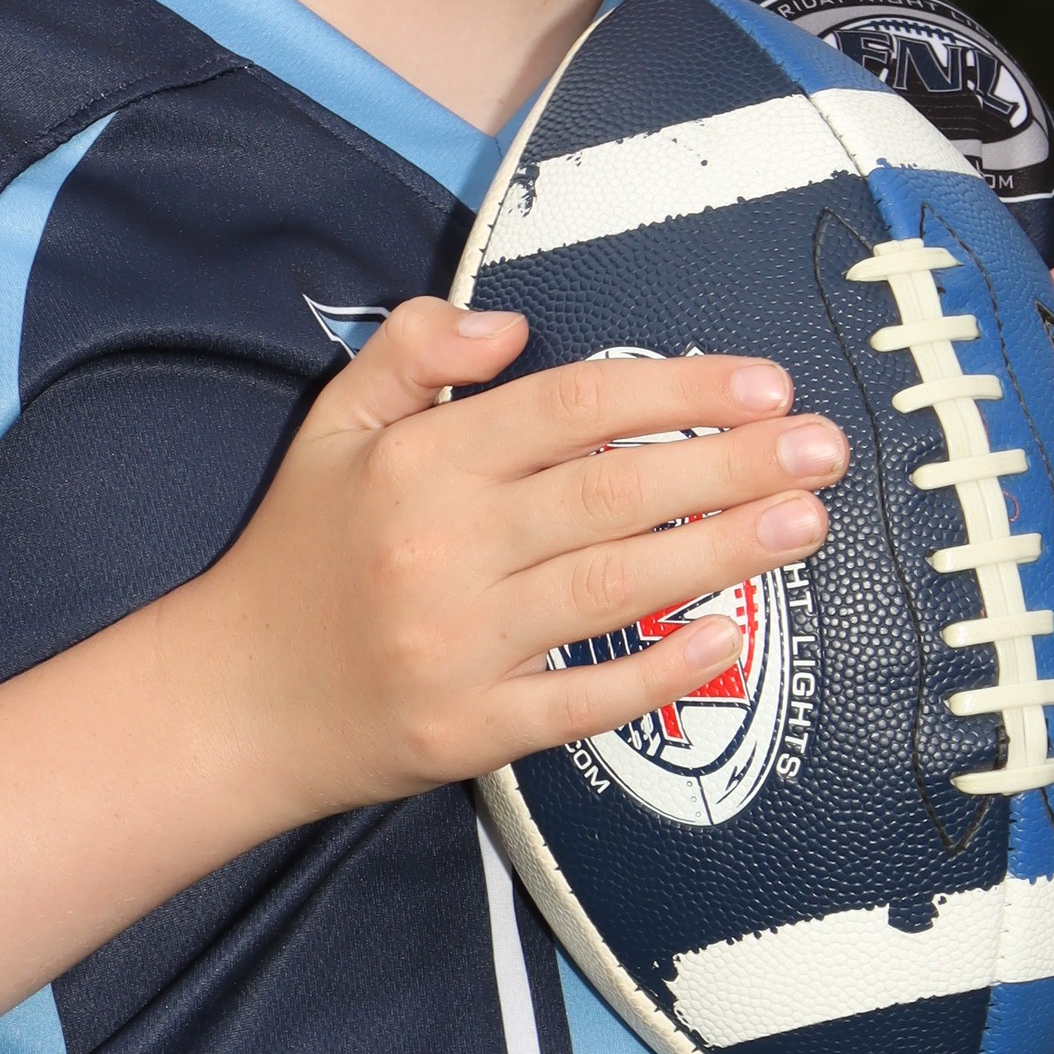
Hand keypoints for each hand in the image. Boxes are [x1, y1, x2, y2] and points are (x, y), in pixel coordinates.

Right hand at [183, 298, 844, 827]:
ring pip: (613, 586)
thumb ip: (410, 351)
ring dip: (723, 551)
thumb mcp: (333, 429)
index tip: (763, 383)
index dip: (675, 391)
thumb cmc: (300, 557)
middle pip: (612, 493)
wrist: (230, 702)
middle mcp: (442, 547)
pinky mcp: (471, 729)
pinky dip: (660, 671)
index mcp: (418, 463)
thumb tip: (512, 324)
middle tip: (823, 447)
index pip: (571, 408)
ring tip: (806, 520)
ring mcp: (459, 644)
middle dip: (731, 464)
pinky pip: (584, 702)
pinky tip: (731, 637)